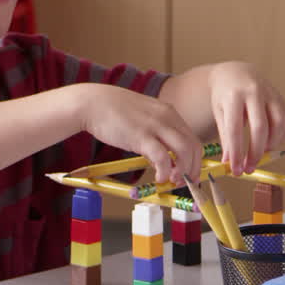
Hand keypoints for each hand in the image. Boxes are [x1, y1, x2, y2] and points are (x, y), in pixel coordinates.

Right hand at [74, 83, 202, 184]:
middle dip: (192, 168)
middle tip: (184, 182)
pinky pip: (163, 158)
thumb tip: (159, 159)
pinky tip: (158, 178)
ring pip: (185, 151)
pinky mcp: (142, 136)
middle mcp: (167, 117)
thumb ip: (153, 134)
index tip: (187, 172)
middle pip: (194, 146)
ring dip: (183, 171)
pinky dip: (165, 172)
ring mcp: (155, 126)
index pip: (192, 138)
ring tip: (172, 181)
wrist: (91, 103)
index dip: (193, 159)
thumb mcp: (141, 118)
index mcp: (168, 112)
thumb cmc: (111, 111)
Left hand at [207, 62, 284, 175]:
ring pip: (279, 124)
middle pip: (260, 128)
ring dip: (272, 144)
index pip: (235, 129)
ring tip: (260, 154)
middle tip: (249, 168)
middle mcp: (254, 92)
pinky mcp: (281, 98)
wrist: (236, 73)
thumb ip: (226, 136)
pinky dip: (282, 136)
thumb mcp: (219, 112)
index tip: (235, 170)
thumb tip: (230, 163)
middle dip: (256, 152)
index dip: (236, 153)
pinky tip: (272, 143)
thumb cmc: (225, 95)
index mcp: (233, 95)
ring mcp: (271, 93)